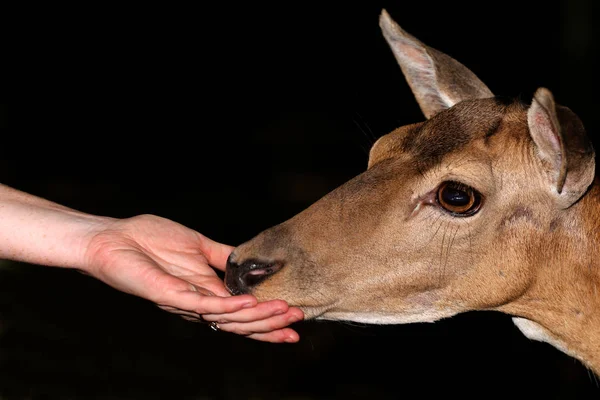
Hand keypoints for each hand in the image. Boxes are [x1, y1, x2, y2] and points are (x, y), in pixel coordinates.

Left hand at [83, 214, 302, 342]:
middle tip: (299, 322)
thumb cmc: (148, 239)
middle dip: (271, 324)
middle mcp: (198, 302)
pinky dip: (229, 307)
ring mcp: (184, 302)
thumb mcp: (197, 244)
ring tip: (286, 313)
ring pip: (227, 318)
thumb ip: (223, 255)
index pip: (242, 311)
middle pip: (239, 323)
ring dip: (258, 318)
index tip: (296, 319)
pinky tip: (250, 305)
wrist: (113, 238)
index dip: (268, 318)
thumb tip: (250, 257)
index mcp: (206, 291)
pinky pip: (203, 305)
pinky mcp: (170, 295)